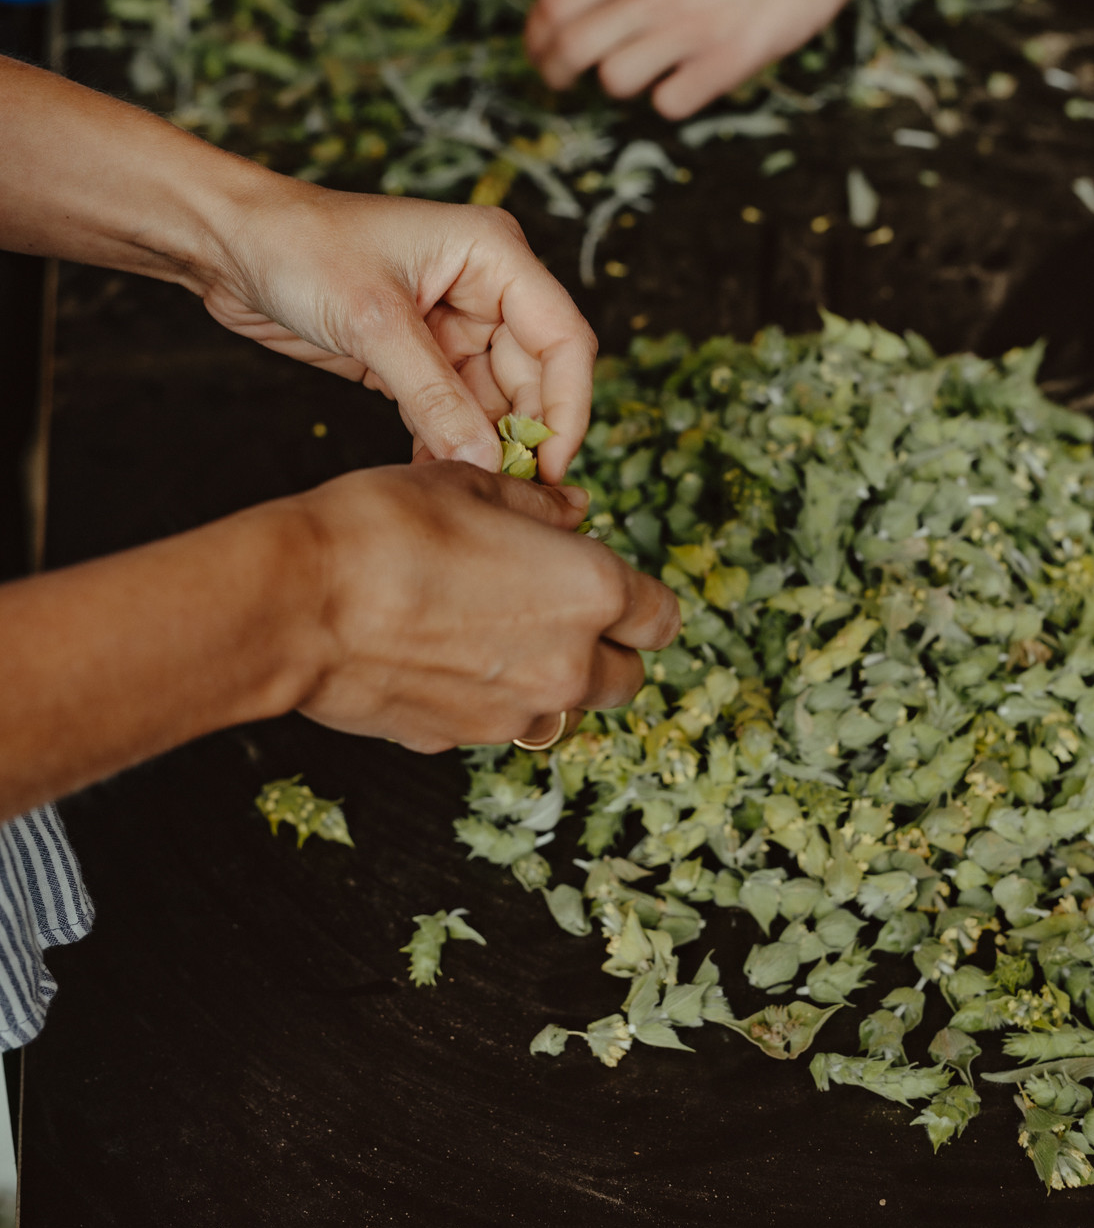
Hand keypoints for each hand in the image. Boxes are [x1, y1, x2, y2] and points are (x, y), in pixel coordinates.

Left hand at [201, 188, 595, 482]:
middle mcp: (486, 288)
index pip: (564, 340)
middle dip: (522, 434)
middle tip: (506, 490)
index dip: (567, 408)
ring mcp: (452, 324)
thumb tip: (486, 460)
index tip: (551, 466)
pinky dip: (445, 443)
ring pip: (494, 402)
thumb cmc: (299, 247)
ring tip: (462, 486)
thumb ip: (434, 396)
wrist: (229, 244)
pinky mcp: (417, 355)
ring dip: (481, 445)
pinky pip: (451, 410)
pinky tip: (431, 475)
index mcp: (495, 255)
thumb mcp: (372, 323)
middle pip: (535, 378)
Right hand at [293, 462, 680, 751]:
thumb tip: (576, 513)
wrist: (300, 600)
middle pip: (626, 679)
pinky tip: (438, 657)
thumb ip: (539, 508)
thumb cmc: (386, 527)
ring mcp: (512, 714)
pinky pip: (495, 722)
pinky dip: (485, 698)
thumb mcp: (472, 487)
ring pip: (562, 710)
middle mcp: (567, 666)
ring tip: (488, 633)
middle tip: (555, 610)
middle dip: (605, 650)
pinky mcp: (457, 741)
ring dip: (546, 680)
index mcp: (590, 594)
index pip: (661, 618)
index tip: (614, 586)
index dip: (641, 601)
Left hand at [526, 0, 876, 119]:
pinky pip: (670, 103)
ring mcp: (690, 29)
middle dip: (555, 71)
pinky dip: (673, 98)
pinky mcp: (727, 62)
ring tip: (646, 67)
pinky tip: (689, 78)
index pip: (556, 2)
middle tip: (559, 81)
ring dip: (623, 80)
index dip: (535, 34)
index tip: (536, 49)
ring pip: (616, 80)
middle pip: (573, 48)